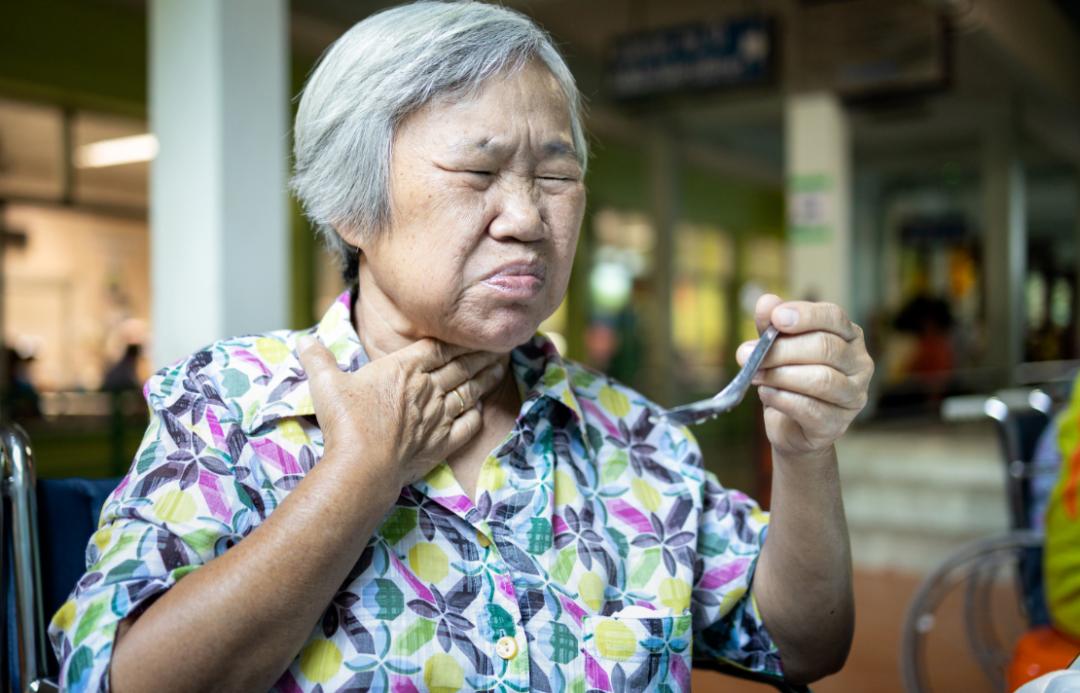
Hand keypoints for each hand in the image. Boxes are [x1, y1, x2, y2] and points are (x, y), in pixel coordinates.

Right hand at [297, 335, 504, 489]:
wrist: (363, 464)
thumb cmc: (345, 422)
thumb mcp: (326, 384)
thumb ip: (318, 360)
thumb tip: (303, 340)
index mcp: (404, 369)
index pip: (438, 347)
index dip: (457, 339)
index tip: (473, 333)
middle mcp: (427, 389)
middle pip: (461, 366)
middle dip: (481, 354)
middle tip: (499, 345)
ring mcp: (438, 416)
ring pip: (470, 391)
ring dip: (487, 379)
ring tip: (500, 368)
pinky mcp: (443, 443)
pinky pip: (468, 425)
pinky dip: (477, 414)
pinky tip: (482, 408)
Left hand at [736, 294, 873, 458]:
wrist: (790, 426)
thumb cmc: (788, 379)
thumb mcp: (777, 347)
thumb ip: (772, 325)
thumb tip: (766, 302)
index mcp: (849, 336)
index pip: (833, 317)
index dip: (805, 315)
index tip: (776, 318)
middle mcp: (859, 363)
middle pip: (824, 348)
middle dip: (782, 350)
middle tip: (748, 354)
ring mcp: (854, 395)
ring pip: (820, 379)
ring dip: (779, 375)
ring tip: (754, 375)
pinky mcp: (837, 424)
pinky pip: (810, 408)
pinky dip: (782, 398)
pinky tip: (766, 393)